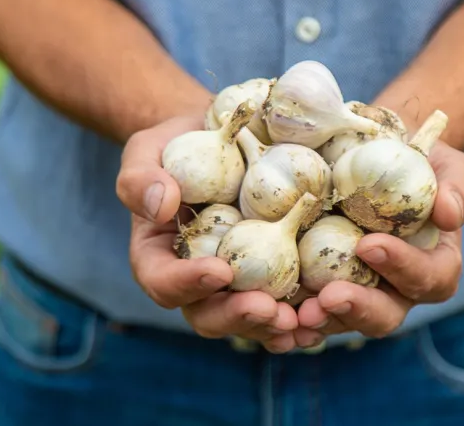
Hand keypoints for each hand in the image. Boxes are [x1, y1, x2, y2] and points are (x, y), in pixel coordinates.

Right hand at [115, 118, 298, 352]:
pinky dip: (302, 314)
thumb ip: (141, 179)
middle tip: (267, 308)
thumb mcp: (146, 152)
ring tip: (300, 320)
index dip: (188, 284)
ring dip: (273, 325)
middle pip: (209, 314)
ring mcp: (236, 281)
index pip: (163, 282)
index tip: (220, 271)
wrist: (220, 139)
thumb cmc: (174, 146)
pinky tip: (322, 315)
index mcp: (158, 258)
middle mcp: (196, 280)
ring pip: (250, 317)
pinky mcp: (272, 273)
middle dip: (238, 316)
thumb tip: (161, 207)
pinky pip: (284, 301)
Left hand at [293, 140, 463, 347]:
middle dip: (358, 309)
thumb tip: (450, 214)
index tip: (370, 244)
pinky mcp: (322, 284)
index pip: (429, 278)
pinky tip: (270, 312)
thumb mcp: (449, 166)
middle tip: (329, 297)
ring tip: (296, 314)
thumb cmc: (420, 162)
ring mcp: (357, 289)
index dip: (404, 268)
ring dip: (320, 320)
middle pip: (385, 314)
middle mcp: (396, 288)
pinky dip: (290, 316)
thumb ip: (459, 189)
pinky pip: (308, 309)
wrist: (377, 154)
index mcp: (433, 266)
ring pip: (342, 319)